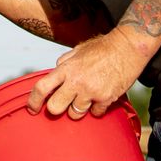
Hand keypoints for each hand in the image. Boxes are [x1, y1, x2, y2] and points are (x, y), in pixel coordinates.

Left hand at [28, 27, 152, 118]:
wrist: (128, 47)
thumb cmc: (104, 47)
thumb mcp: (79, 49)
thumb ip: (64, 62)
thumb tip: (55, 71)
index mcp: (67, 68)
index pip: (42, 87)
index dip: (33, 101)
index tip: (32, 109)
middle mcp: (76, 81)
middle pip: (55, 108)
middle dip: (57, 109)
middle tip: (64, 104)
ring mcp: (91, 91)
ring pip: (75, 114)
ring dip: (79, 109)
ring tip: (87, 97)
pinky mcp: (106, 98)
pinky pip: (95, 113)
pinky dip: (97, 109)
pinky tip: (101, 97)